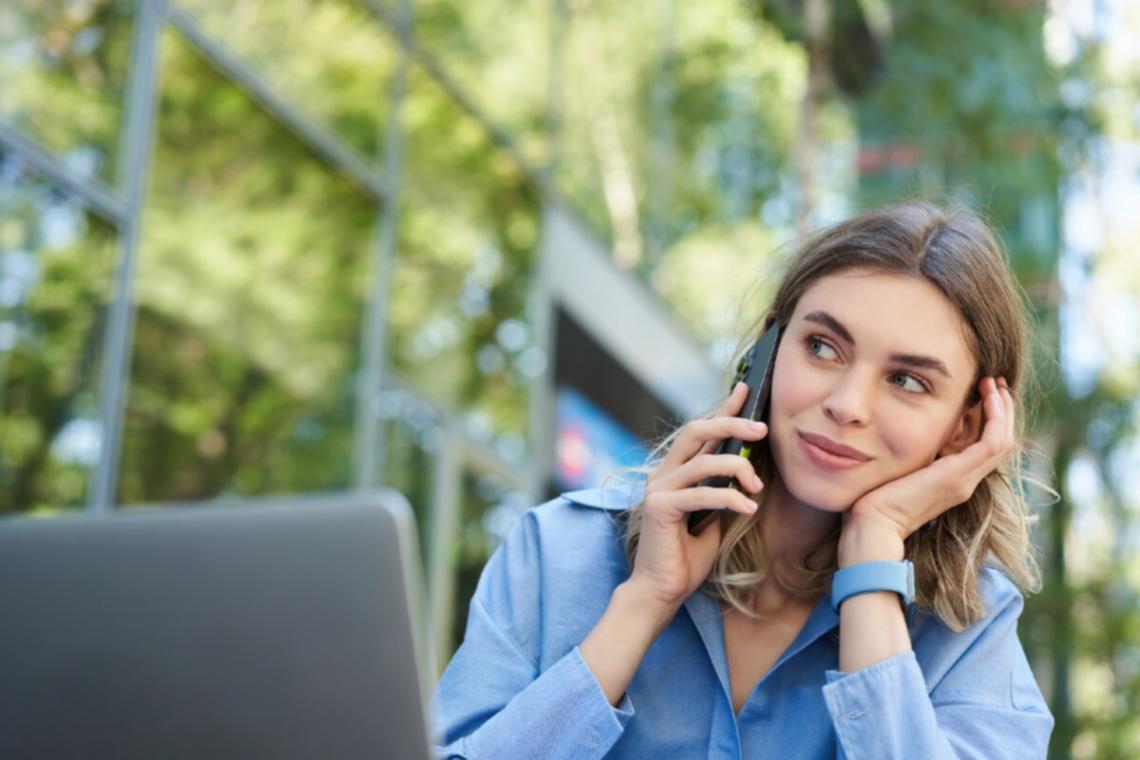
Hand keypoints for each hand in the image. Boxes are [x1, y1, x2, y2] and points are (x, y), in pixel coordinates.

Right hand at [629, 382, 768, 610]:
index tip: (745, 389)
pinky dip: (729, 497)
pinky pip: (701, 493)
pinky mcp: (659, 507)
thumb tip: (748, 471)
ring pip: (702, 460)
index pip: (701, 432)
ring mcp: (657, 488)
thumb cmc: (686, 558)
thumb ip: (722, 491)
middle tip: (762, 429)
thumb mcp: (713, 517)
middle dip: (732, 424)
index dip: (723, 409)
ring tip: (758, 485)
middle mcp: (662, 474)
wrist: (660, 592)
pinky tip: (748, 507)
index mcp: (674, 472)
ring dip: (737, 468)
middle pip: (697, 431)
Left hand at [839, 376, 1014, 565]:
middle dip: (1001, 408)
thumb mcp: (897, 467)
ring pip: (1002, 439)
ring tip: (994, 382)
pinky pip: (993, 442)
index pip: (984, 444)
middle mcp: (965, 480)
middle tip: (995, 380)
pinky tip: (988, 395)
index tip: (982, 390)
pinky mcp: (958, 476)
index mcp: (953, 479)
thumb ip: (910, 452)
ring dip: (1002, 408)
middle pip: (999, 440)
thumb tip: (904, 425)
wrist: (872, 525)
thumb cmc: (873, 498)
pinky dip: (996, 417)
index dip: (989, 417)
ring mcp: (965, 479)